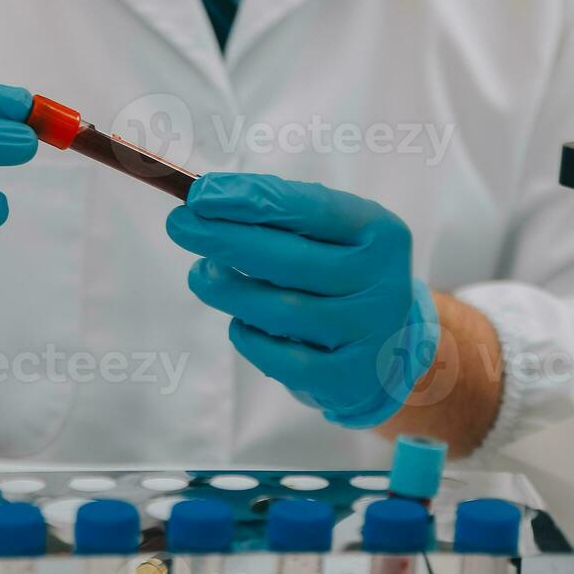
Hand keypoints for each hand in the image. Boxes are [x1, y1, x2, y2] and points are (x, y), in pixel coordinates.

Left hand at [167, 173, 438, 428]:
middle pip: (290, 261)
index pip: (308, 209)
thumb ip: (279, 212)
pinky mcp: (347, 378)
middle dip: (226, 240)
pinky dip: (249, 338)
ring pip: (281, 311)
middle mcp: (381, 283)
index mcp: (379, 233)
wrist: (392, 346)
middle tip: (181, 227)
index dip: (249, 200)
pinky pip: (282, 359)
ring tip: (202, 276)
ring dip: (229, 290)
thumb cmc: (343, 275)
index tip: (200, 196)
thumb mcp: (332, 233)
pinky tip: (239, 323)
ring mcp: (367, 335)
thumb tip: (207, 198)